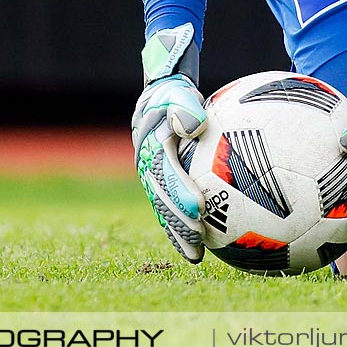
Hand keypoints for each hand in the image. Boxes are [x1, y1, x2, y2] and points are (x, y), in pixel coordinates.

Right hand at [131, 24, 208, 263]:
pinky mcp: (160, 185)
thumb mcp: (178, 92)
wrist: (160, 98)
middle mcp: (146, 165)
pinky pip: (169, 208)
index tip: (200, 208)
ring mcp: (150, 178)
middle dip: (178, 220)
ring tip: (196, 253)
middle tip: (198, 238)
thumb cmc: (176, 94)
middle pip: (161, 197)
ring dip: (177, 232)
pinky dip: (181, 228)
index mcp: (151, 144)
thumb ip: (185, 106)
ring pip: (162, 208)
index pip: (165, 172)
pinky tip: (201, 247)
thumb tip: (196, 123)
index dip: (180, 191)